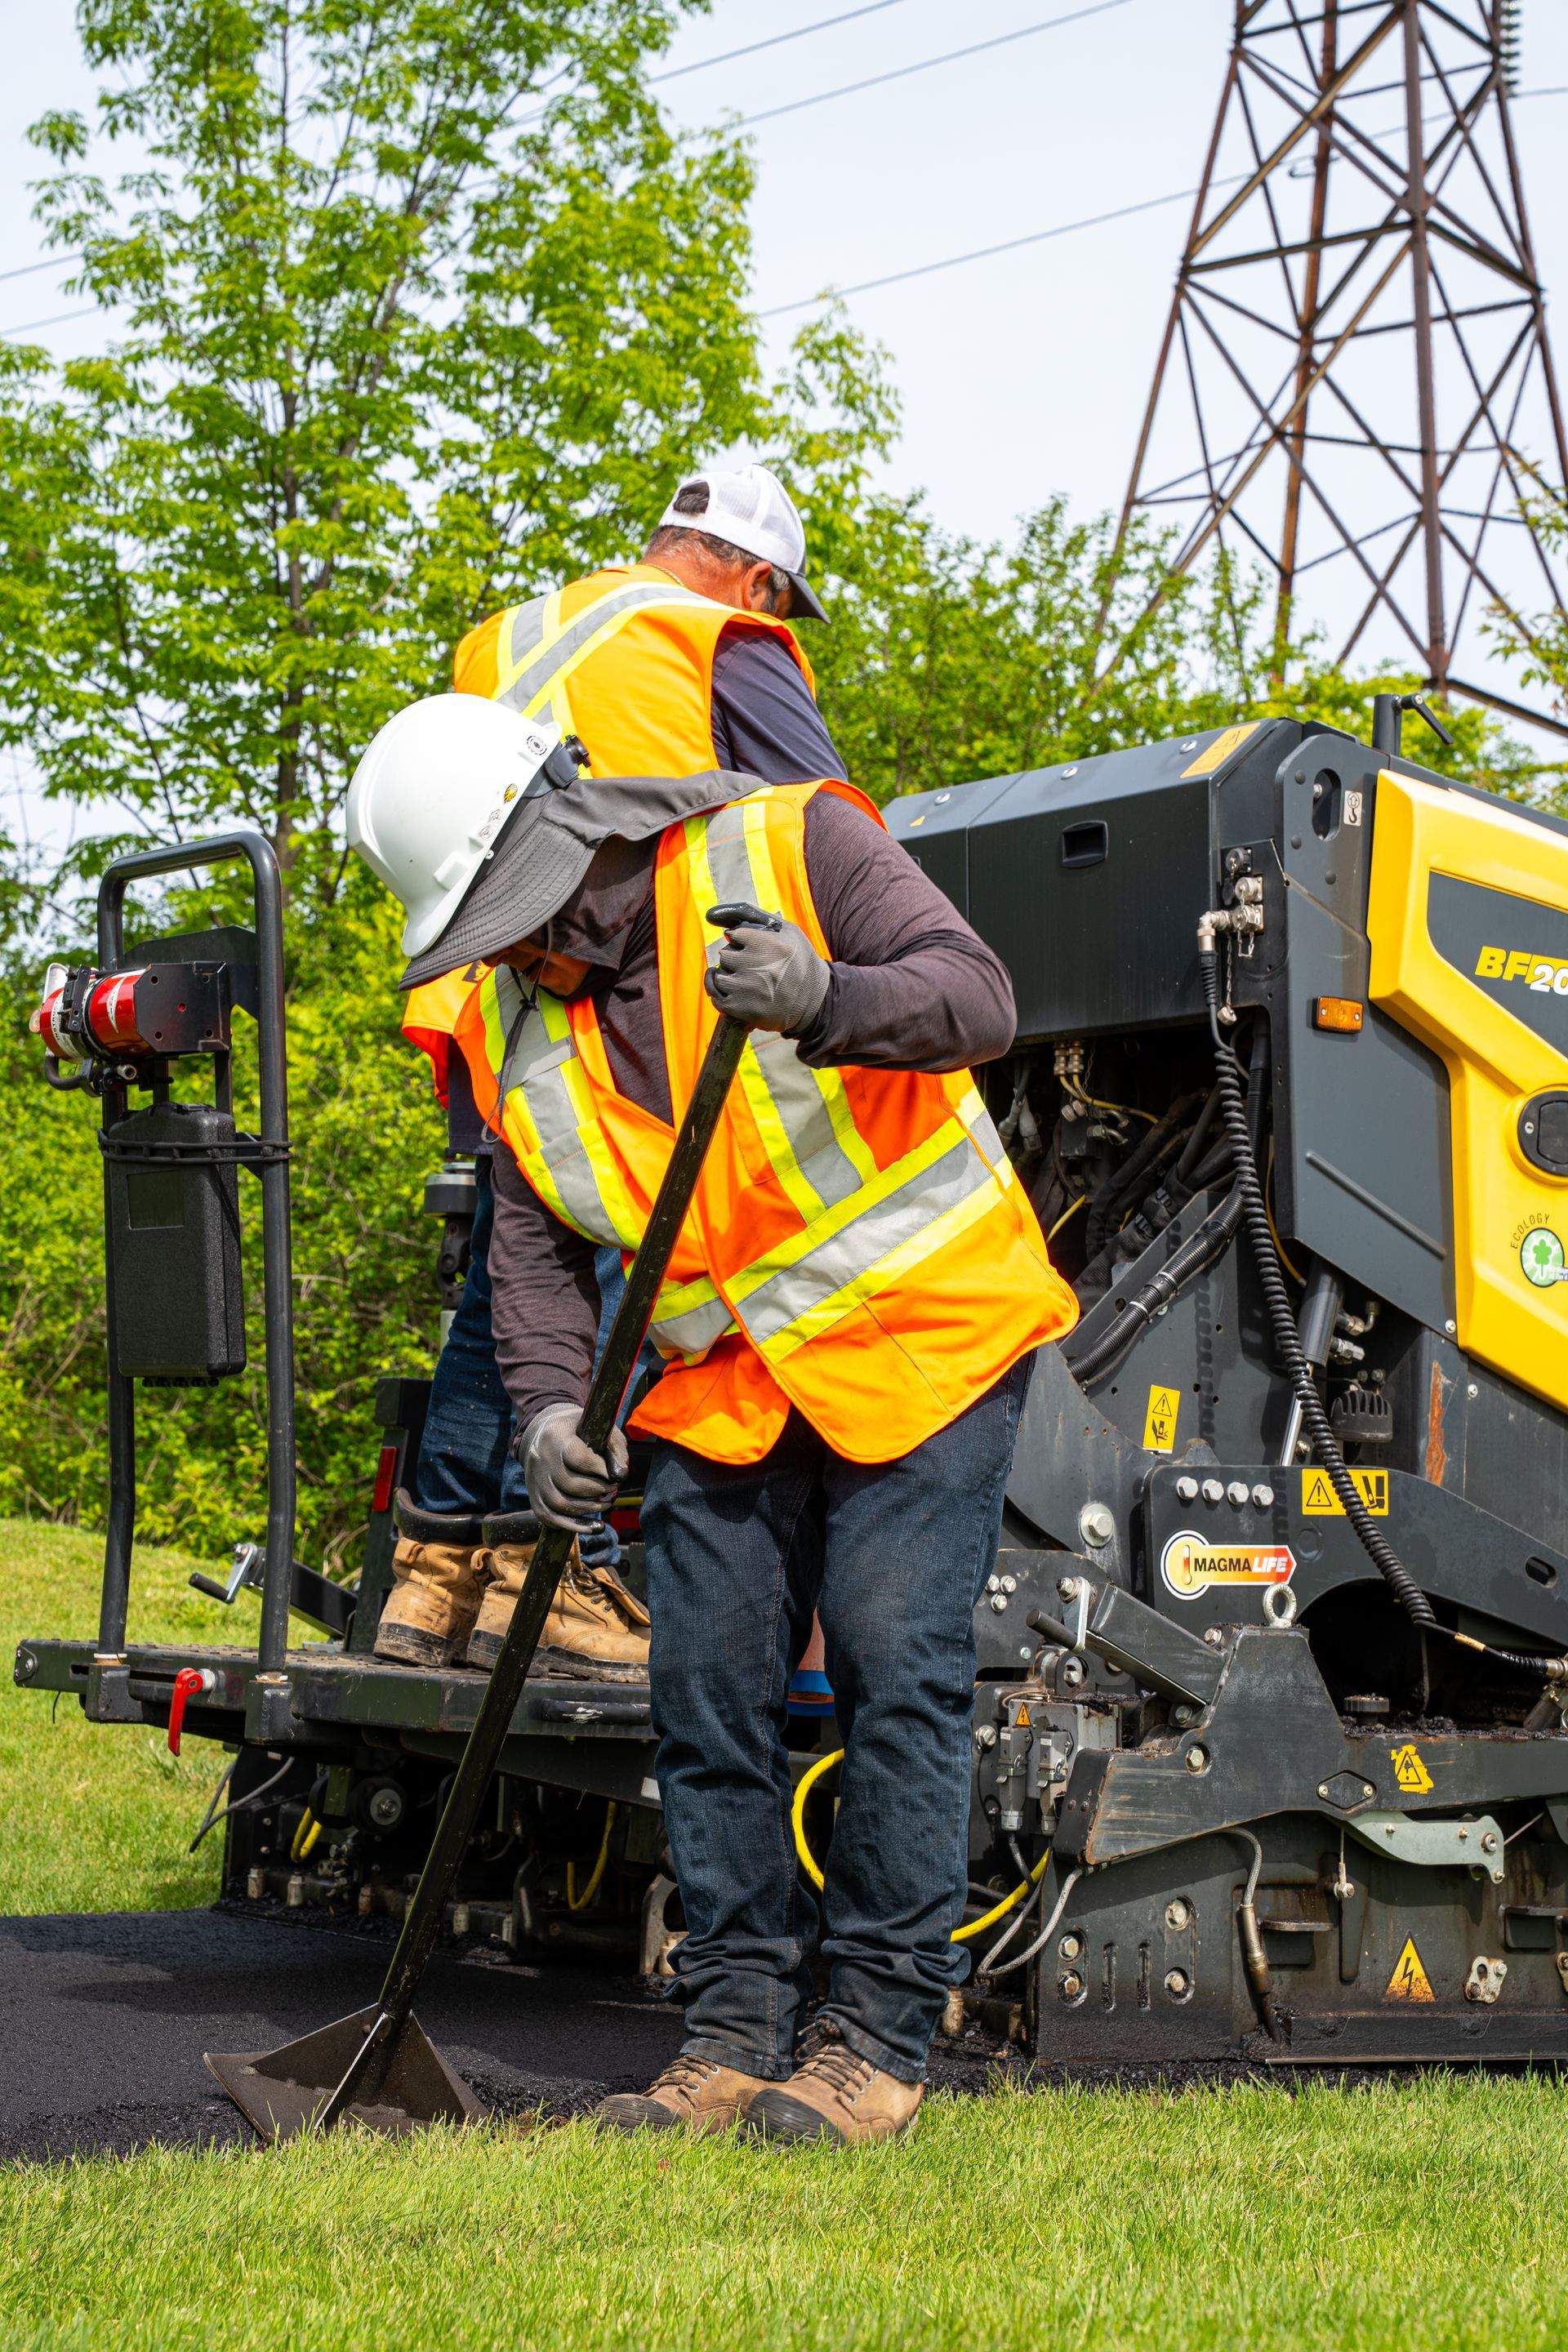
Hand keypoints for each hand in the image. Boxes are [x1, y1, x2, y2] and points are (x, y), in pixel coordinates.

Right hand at [514, 1404, 628, 1532]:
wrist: (544, 1434)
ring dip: (589, 1509)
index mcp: (556, 1435)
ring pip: (560, 1504)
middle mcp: (540, 1458)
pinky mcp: (534, 1497)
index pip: (577, 1458)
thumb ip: (613, 1448)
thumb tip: (621, 1474)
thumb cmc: (578, 1431)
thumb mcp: (598, 1428)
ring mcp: (534, 1479)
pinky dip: (576, 1526)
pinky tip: (596, 1527)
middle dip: (597, 1490)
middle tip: (613, 1490)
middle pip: (569, 1484)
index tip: (614, 1475)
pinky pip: (552, 1519)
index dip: (600, 1470)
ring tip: (606, 1503)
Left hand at [705, 916, 829, 1034]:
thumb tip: (712, 915)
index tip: (751, 948)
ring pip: (719, 977)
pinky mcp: (742, 1009)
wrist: (815, 1000)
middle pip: (725, 955)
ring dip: (729, 978)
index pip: (734, 935)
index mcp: (769, 944)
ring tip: (744, 981)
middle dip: (735, 959)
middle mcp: (757, 965)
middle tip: (751, 966)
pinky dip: (723, 996)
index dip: (741, 941)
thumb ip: (753, 915)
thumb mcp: (787, 930)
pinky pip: (717, 999)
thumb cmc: (800, 961)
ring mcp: (747, 988)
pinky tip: (734, 994)